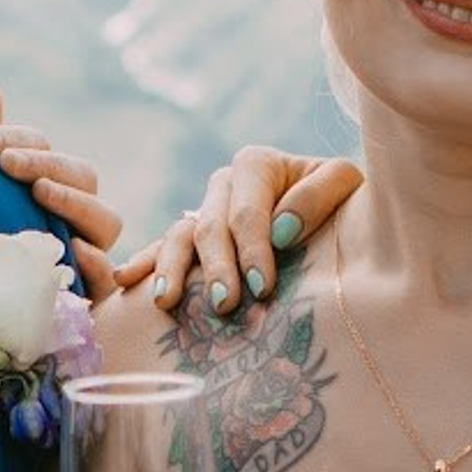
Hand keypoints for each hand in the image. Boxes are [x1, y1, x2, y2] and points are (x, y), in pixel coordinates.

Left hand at [0, 80, 121, 298]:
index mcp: (42, 184)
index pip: (45, 149)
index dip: (20, 138)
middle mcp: (69, 217)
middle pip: (83, 175)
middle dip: (47, 163)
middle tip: (6, 163)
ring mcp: (83, 254)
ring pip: (106, 220)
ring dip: (74, 201)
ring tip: (38, 193)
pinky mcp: (84, 296)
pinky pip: (107, 277)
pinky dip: (94, 260)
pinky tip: (70, 249)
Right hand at [116, 147, 360, 317]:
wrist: (339, 215)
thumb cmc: (345, 201)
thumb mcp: (347, 184)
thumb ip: (319, 195)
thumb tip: (282, 228)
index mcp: (256, 165)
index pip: (247, 211)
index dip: (253, 248)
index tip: (262, 286)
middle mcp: (223, 184)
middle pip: (210, 227)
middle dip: (216, 268)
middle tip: (225, 305)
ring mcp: (203, 211)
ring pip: (179, 236)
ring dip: (172, 270)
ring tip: (167, 303)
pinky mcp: (193, 237)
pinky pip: (162, 248)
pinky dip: (144, 263)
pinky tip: (124, 281)